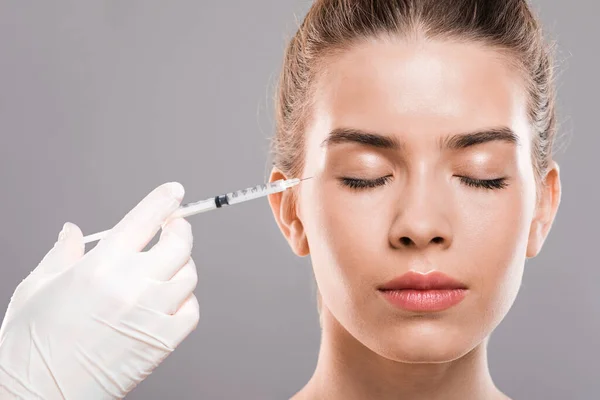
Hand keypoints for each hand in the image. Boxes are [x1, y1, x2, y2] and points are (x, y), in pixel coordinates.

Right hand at [0, 182, 198, 398]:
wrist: (37, 396)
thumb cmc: (30, 345)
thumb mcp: (37, 288)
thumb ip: (62, 253)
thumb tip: (73, 231)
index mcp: (100, 266)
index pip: (144, 219)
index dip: (164, 201)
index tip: (174, 192)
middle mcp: (131, 285)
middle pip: (178, 243)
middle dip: (180, 229)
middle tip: (175, 227)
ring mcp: (151, 314)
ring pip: (189, 275)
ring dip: (183, 264)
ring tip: (167, 266)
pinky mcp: (163, 342)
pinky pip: (192, 310)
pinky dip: (187, 300)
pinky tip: (170, 300)